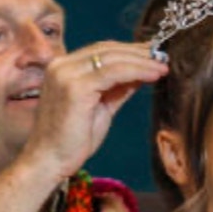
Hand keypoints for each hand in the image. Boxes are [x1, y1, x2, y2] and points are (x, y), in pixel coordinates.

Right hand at [23, 41, 166, 177]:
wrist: (49, 162)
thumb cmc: (72, 141)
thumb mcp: (100, 108)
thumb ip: (117, 89)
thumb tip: (140, 74)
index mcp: (63, 68)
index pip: (100, 50)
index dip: (128, 50)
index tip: (152, 54)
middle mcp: (61, 66)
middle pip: (107, 50)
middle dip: (138, 53)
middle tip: (162, 56)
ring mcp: (66, 74)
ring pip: (113, 59)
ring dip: (142, 61)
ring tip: (163, 67)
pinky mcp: (76, 87)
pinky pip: (114, 72)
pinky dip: (137, 71)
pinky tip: (153, 75)